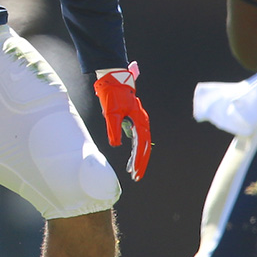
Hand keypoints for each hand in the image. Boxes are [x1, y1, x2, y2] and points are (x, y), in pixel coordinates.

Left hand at [93, 62, 150, 180]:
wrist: (113, 78)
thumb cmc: (112, 95)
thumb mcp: (111, 113)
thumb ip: (113, 130)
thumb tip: (116, 145)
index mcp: (140, 120)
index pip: (142, 145)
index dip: (139, 160)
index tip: (135, 172)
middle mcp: (142, 121)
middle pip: (145, 146)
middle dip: (141, 162)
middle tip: (136, 177)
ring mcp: (139, 120)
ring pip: (142, 143)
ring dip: (138, 157)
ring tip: (132, 171)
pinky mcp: (134, 119)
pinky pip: (138, 138)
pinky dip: (135, 149)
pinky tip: (130, 158)